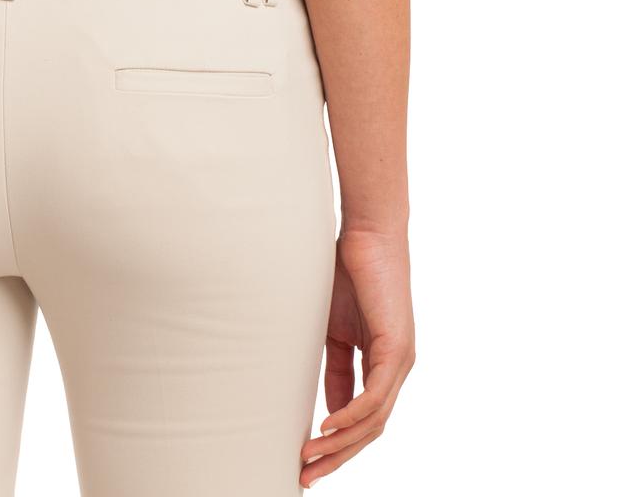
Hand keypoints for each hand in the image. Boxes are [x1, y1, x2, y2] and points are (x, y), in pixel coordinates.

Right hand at [300, 227, 414, 484]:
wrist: (368, 234)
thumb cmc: (349, 272)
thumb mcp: (334, 330)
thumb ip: (336, 367)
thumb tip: (325, 408)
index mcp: (382, 365)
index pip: (362, 418)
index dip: (335, 443)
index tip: (306, 460)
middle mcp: (396, 369)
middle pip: (369, 430)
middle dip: (336, 457)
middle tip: (306, 476)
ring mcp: (400, 361)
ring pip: (373, 421)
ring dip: (339, 444)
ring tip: (308, 458)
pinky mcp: (397, 349)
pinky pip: (375, 397)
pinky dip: (350, 416)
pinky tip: (326, 428)